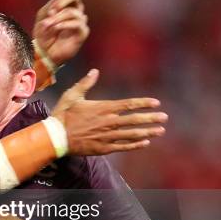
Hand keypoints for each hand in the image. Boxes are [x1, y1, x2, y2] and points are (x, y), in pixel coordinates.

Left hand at [33, 0, 89, 65]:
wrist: (44, 54)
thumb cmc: (43, 35)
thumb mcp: (43, 17)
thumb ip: (51, 5)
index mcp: (63, 5)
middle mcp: (74, 11)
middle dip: (61, 1)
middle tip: (51, 11)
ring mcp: (79, 21)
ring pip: (73, 12)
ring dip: (58, 18)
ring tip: (47, 25)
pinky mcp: (82, 33)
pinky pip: (77, 24)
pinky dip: (64, 25)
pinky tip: (55, 28)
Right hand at [52, 69, 167, 154]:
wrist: (55, 138)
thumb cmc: (62, 115)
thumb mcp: (72, 96)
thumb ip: (85, 83)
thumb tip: (95, 71)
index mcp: (103, 108)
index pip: (128, 104)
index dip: (143, 103)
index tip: (156, 103)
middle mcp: (108, 122)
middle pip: (134, 120)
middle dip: (151, 118)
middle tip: (165, 117)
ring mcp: (107, 136)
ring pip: (132, 134)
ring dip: (148, 132)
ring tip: (160, 130)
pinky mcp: (103, 148)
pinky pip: (123, 147)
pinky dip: (135, 145)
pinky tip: (144, 143)